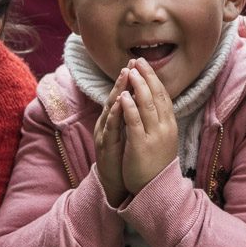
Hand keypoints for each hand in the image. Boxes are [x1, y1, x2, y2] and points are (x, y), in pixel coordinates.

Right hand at [94, 68, 130, 206]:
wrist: (114, 183)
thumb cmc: (122, 156)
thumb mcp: (127, 133)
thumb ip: (130, 116)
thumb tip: (140, 99)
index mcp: (116, 120)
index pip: (123, 96)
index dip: (129, 80)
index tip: (137, 64)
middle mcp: (108, 124)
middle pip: (115, 98)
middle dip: (123, 80)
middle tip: (130, 63)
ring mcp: (105, 134)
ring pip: (110, 110)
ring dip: (117, 92)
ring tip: (125, 77)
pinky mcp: (105, 146)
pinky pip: (110, 129)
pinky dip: (114, 115)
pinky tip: (119, 104)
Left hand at [116, 58, 176, 196]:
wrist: (156, 188)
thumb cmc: (156, 163)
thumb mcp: (161, 137)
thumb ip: (158, 120)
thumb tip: (154, 101)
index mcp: (169, 124)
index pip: (163, 95)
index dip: (153, 78)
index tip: (145, 64)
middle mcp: (165, 127)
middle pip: (157, 96)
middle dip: (146, 77)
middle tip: (138, 61)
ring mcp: (154, 136)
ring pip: (148, 106)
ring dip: (139, 87)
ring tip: (131, 72)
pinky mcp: (141, 145)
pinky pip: (135, 123)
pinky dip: (130, 108)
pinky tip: (124, 96)